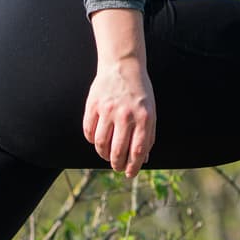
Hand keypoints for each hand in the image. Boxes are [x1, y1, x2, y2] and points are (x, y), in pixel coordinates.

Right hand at [83, 58, 155, 177]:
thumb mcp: (150, 112)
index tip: (129, 174)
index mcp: (143, 118)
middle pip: (117, 151)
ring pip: (101, 144)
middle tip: (117, 167)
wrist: (123, 65)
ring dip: (103, 154)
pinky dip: (92, 140)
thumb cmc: (139, 92)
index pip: (137, 150)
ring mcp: (108, 109)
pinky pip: (89, 131)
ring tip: (106, 155)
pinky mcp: (93, 105)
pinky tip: (97, 141)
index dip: (133, 167)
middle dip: (117, 164)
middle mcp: (125, 115)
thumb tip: (143, 160)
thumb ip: (148, 136)